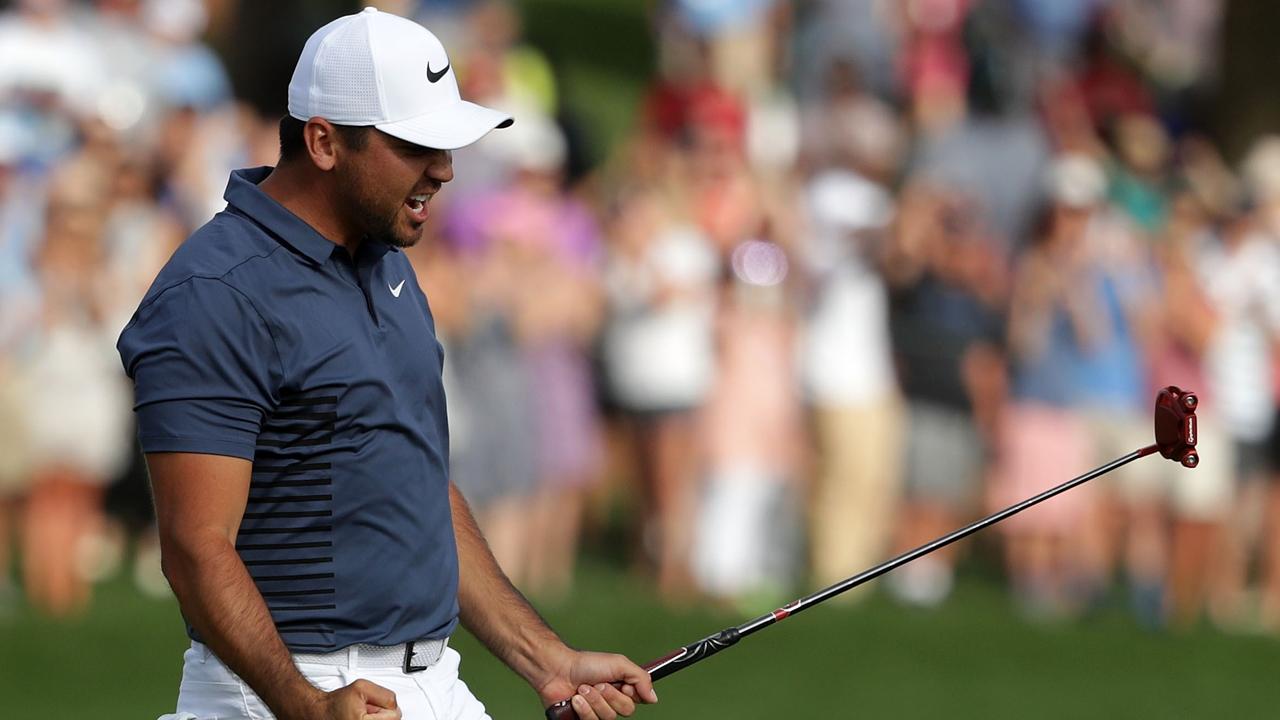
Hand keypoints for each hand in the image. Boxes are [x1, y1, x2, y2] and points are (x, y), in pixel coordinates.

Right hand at [311, 679, 400, 719]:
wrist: (321, 712)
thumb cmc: (336, 703)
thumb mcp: (362, 687)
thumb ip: (385, 695)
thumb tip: (394, 706)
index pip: (394, 716)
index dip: (385, 706)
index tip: (373, 705)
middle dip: (382, 713)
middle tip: (366, 710)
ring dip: (378, 718)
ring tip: (363, 715)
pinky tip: (362, 719)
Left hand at [536, 650, 657, 719]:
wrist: (558, 670)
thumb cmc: (586, 664)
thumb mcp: (619, 664)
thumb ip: (641, 678)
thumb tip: (653, 698)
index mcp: (622, 688)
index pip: (638, 700)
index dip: (631, 693)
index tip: (623, 684)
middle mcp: (611, 702)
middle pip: (625, 710)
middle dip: (611, 695)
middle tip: (598, 683)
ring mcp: (597, 713)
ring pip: (608, 718)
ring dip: (594, 700)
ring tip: (582, 688)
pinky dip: (583, 709)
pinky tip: (575, 699)